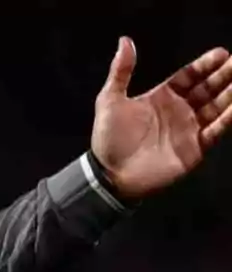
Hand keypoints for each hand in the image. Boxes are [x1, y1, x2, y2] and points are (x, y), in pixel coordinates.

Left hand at [92, 38, 231, 199]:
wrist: (110, 174)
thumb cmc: (108, 138)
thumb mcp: (110, 100)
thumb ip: (121, 71)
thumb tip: (125, 41)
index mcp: (162, 97)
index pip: (190, 76)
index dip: (205, 65)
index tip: (222, 54)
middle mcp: (179, 110)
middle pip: (208, 88)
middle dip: (224, 76)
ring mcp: (188, 129)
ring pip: (217, 107)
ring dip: (230, 95)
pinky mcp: (194, 148)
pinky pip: (216, 130)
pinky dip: (228, 118)